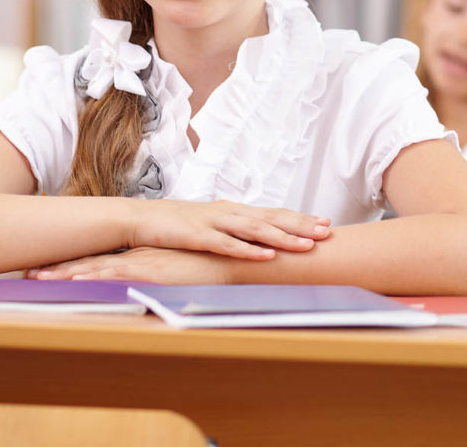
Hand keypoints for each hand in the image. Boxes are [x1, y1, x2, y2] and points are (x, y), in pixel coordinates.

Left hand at [29, 246, 232, 283]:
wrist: (234, 256)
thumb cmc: (210, 265)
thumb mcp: (178, 269)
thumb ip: (159, 273)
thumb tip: (144, 286)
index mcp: (139, 254)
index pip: (98, 259)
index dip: (69, 265)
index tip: (43, 270)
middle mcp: (135, 255)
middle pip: (88, 262)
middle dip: (55, 270)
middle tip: (25, 275)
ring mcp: (141, 262)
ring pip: (94, 268)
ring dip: (64, 274)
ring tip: (36, 279)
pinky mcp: (151, 271)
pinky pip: (115, 276)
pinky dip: (93, 278)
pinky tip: (74, 281)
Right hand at [128, 199, 330, 259]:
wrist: (139, 219)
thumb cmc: (176, 225)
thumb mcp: (210, 227)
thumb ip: (232, 232)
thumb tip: (256, 241)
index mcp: (233, 210)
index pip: (273, 212)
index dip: (299, 218)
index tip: (324, 222)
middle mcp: (229, 213)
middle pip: (272, 217)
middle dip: (301, 225)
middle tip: (328, 230)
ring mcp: (214, 222)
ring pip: (255, 230)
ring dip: (283, 238)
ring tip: (307, 245)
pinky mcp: (198, 236)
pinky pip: (227, 245)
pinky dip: (248, 251)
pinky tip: (266, 256)